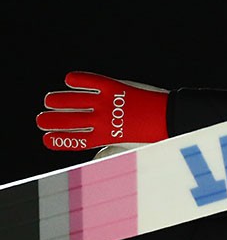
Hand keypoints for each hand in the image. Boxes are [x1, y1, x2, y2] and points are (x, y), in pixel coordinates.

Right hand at [36, 71, 168, 150]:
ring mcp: (107, 103)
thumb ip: (111, 152)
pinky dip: (76, 80)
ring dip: (57, 100)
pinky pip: (89, 81)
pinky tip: (69, 80)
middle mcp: (103, 120)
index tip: (46, 138)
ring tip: (49, 101)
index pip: (74, 141)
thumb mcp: (131, 149)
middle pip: (67, 120)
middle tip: (41, 120)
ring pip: (71, 100)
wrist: (173, 118)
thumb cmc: (154, 136)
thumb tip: (94, 159)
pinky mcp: (114, 87)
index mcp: (106, 138)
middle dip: (49, 121)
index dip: (57, 140)